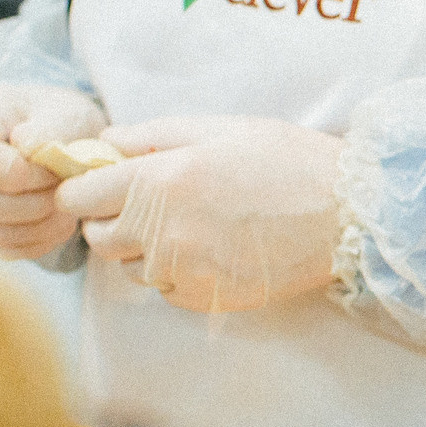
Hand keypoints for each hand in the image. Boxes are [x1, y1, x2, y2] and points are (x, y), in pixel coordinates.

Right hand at [0, 85, 106, 259]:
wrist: (49, 134)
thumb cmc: (55, 118)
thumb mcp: (62, 110)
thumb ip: (49, 127)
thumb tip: (27, 147)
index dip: (15, 171)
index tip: (52, 167)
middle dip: (32, 204)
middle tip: (67, 192)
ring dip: (39, 227)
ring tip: (68, 208)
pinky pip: (2, 249)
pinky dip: (38, 242)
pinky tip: (60, 223)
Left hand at [57, 116, 345, 312]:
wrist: (347, 213)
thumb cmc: (288, 161)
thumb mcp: (221, 129)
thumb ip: (153, 133)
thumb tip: (106, 142)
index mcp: (159, 179)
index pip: (78, 198)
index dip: (84, 191)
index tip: (101, 186)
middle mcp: (162, 230)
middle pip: (98, 239)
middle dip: (112, 221)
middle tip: (148, 205)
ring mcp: (184, 269)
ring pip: (132, 269)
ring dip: (146, 251)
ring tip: (189, 227)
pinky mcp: (207, 297)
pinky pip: (167, 290)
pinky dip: (177, 273)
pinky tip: (212, 250)